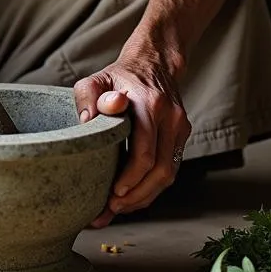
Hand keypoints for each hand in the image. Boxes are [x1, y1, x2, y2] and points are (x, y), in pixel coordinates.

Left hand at [73, 52, 191, 227]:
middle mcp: (170, 118)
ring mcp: (180, 128)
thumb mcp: (95, 79)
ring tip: (119, 208)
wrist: (154, 63)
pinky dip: (152, 186)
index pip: (145, 153)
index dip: (131, 178)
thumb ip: (88, 97)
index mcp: (149, 104)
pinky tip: (133, 196)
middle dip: (136, 196)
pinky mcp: (182, 136)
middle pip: (160, 171)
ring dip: (145, 196)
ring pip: (169, 175)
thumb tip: (88, 121)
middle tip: (111, 208)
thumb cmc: (119, 76)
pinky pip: (171, 169)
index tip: (113, 194)